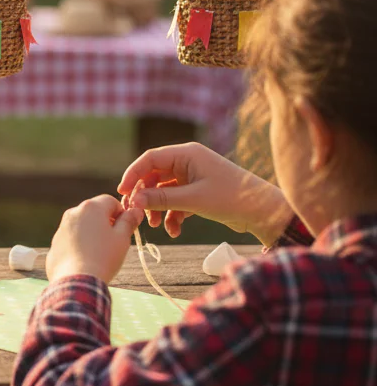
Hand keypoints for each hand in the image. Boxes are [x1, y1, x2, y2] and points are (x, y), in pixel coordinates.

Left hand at [46, 196, 143, 283]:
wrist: (77, 280)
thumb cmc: (104, 256)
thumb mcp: (122, 238)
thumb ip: (129, 221)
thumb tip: (136, 211)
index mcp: (91, 207)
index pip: (110, 201)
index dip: (121, 213)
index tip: (125, 228)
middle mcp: (73, 212)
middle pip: (95, 211)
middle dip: (106, 222)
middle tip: (114, 242)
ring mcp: (62, 227)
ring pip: (82, 225)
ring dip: (92, 233)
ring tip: (100, 253)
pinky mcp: (55, 242)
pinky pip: (71, 238)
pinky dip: (80, 244)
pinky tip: (86, 259)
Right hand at [117, 142, 292, 243]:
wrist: (265, 213)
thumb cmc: (232, 198)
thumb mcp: (194, 199)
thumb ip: (162, 199)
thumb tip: (134, 200)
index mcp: (187, 154)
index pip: (150, 159)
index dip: (133, 174)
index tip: (122, 193)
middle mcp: (187, 162)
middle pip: (154, 176)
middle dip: (146, 196)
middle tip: (137, 214)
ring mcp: (193, 177)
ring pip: (164, 191)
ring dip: (158, 209)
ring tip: (157, 227)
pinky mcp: (198, 192)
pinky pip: (176, 201)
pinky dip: (172, 215)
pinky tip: (174, 231)